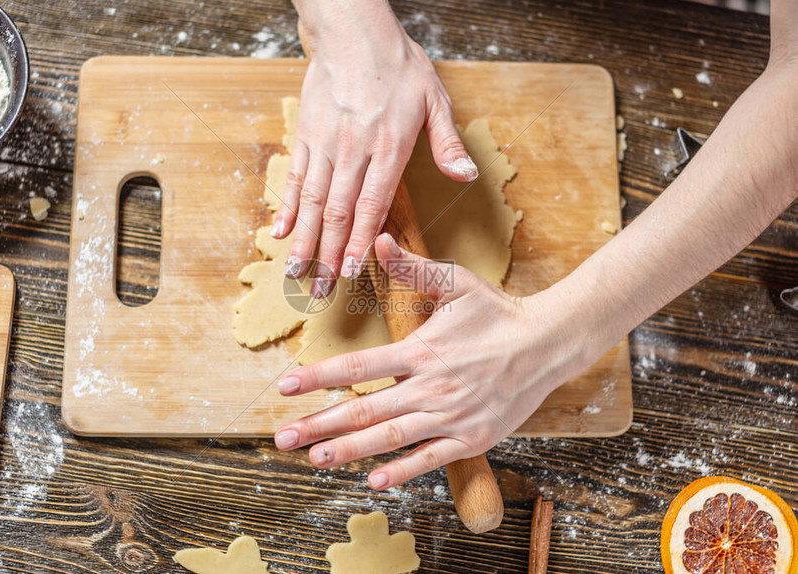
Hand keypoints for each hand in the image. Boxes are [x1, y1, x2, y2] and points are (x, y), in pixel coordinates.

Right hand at [273, 1, 478, 297]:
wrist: (354, 32)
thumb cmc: (398, 65)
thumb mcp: (435, 99)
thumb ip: (447, 143)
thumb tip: (466, 177)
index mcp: (388, 147)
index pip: (371, 205)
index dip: (361, 243)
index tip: (352, 274)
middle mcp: (352, 151)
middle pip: (337, 213)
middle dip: (328, 256)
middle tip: (320, 292)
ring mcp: (325, 145)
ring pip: (312, 202)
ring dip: (303, 241)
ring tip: (295, 274)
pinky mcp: (305, 136)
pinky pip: (294, 177)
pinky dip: (286, 207)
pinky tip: (279, 233)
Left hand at [273, 233, 605, 488]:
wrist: (549, 343)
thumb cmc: (498, 312)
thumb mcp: (457, 282)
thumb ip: (412, 268)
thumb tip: (377, 240)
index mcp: (421, 349)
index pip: (358, 366)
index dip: (318, 377)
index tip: (284, 388)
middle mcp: (430, 386)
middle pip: (365, 410)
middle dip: (320, 424)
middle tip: (283, 438)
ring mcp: (451, 416)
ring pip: (391, 437)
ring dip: (349, 450)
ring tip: (314, 458)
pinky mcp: (472, 438)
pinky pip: (431, 458)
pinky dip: (403, 470)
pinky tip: (374, 480)